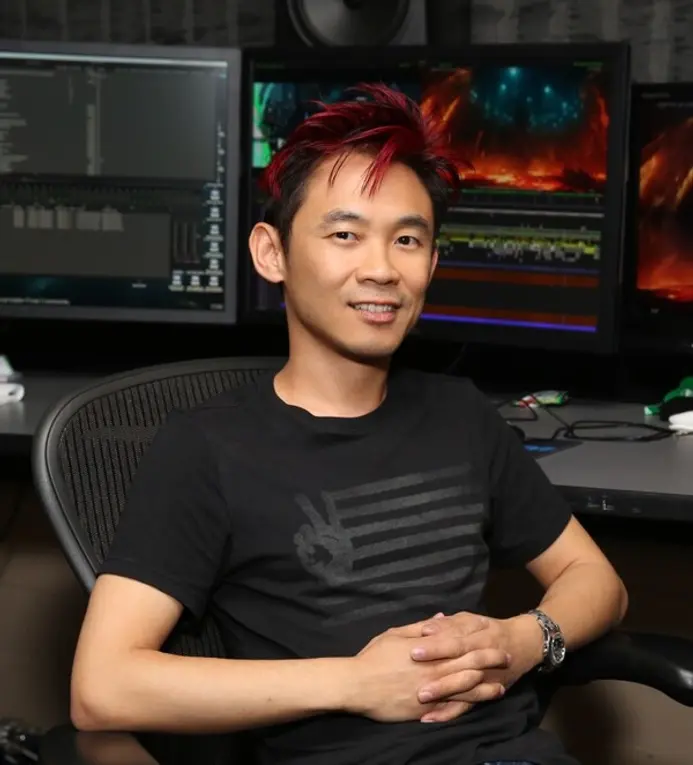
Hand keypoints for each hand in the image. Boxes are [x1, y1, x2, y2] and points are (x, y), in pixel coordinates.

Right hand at [345, 618, 509, 723]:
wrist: (357, 684)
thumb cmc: (374, 657)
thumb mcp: (396, 634)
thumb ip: (420, 627)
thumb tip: (441, 619)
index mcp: (428, 649)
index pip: (460, 643)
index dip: (479, 641)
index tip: (494, 638)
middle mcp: (434, 669)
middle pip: (469, 664)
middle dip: (490, 661)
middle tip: (507, 659)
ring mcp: (432, 691)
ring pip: (466, 688)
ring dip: (485, 687)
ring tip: (501, 686)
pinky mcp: (427, 709)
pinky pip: (452, 708)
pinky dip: (468, 706)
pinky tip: (478, 706)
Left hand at [409, 612, 543, 721]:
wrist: (523, 645)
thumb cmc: (489, 629)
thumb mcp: (472, 620)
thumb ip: (450, 624)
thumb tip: (427, 629)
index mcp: (479, 637)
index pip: (456, 641)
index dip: (436, 647)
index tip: (414, 651)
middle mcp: (483, 660)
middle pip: (460, 668)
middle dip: (438, 676)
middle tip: (415, 681)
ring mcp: (485, 680)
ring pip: (464, 689)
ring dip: (443, 695)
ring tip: (421, 699)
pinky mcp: (484, 694)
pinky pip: (467, 706)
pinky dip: (449, 713)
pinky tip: (430, 718)